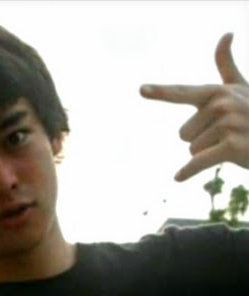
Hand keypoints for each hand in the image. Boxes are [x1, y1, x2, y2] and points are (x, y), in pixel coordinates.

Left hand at [140, 33, 248, 181]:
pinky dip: (187, 172)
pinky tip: (177, 178)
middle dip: (200, 140)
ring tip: (232, 143)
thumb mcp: (241, 89)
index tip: (141, 89)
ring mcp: (229, 124)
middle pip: (183, 134)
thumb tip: (226, 34)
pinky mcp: (232, 146)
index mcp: (217, 92)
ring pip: (192, 150)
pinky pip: (197, 162)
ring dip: (208, 152)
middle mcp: (222, 104)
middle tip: (226, 134)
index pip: (182, 93)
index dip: (160, 92)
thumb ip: (227, 66)